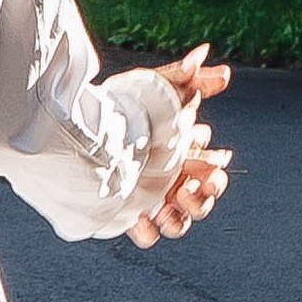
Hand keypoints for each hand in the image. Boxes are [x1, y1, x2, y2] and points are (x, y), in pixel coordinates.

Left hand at [129, 40, 233, 247]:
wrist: (83, 129)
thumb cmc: (125, 106)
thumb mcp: (157, 88)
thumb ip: (188, 78)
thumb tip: (219, 66)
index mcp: (183, 156)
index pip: (212, 172)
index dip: (215, 175)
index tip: (211, 169)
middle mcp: (170, 180)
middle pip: (201, 202)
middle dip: (202, 199)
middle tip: (188, 189)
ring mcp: (150, 198)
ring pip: (178, 222)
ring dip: (179, 220)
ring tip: (168, 210)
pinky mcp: (128, 213)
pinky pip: (146, 234)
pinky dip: (147, 232)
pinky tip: (140, 218)